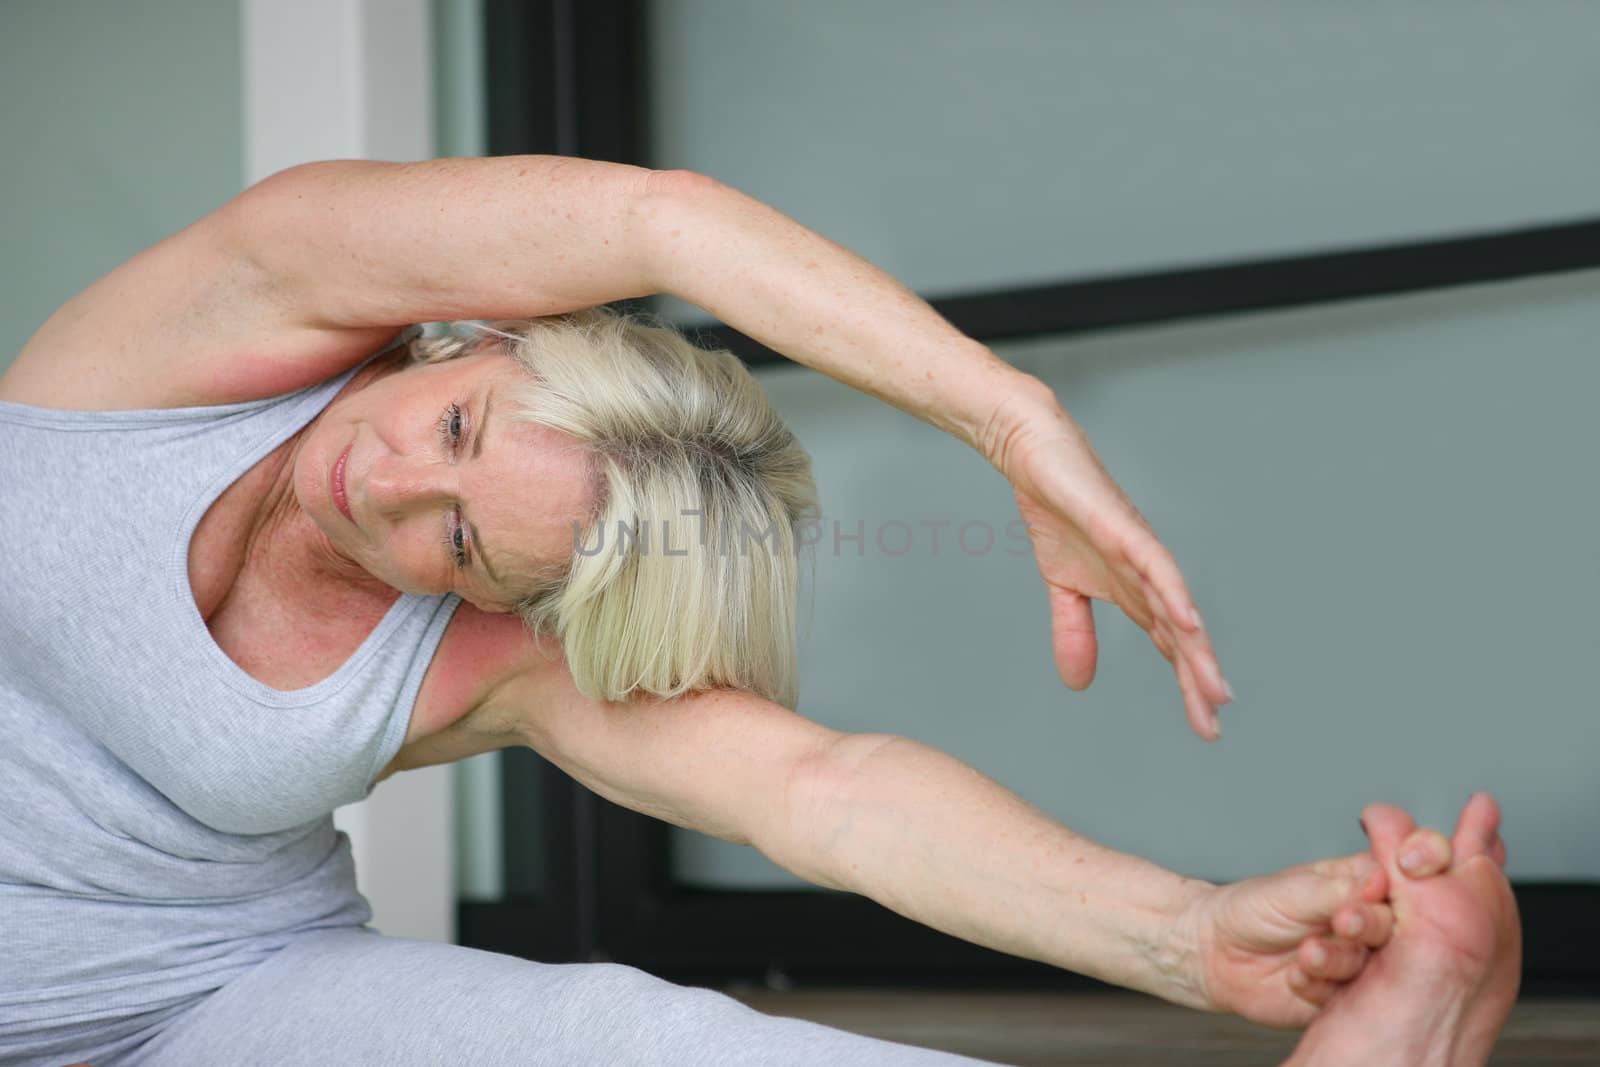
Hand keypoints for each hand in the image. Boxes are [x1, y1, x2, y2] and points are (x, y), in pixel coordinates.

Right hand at [980, 382, 1230, 737]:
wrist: (1035, 456)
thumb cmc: (1057, 512)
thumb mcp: (1061, 586)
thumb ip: (1074, 631)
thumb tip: (1079, 683)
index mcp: (1134, 591)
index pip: (1169, 646)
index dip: (1187, 685)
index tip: (1205, 725)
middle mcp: (1147, 575)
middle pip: (1180, 636)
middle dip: (1197, 680)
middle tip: (1214, 722)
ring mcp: (1139, 551)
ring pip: (1175, 606)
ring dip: (1195, 648)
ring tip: (1212, 687)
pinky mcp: (1123, 528)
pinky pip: (1155, 565)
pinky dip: (1173, 594)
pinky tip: (1188, 622)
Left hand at [1175, 852, 1398, 1028]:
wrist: (1215, 952)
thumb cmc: (1251, 909)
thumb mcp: (1293, 891)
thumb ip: (1339, 889)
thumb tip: (1382, 875)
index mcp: (1362, 884)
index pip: (1407, 875)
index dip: (1416, 871)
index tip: (1398, 874)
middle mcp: (1371, 924)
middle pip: (1402, 925)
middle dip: (1371, 924)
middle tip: (1344, 924)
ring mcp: (1363, 961)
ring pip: (1379, 966)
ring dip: (1340, 960)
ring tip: (1306, 954)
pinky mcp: (1348, 998)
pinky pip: (1351, 999)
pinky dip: (1321, 987)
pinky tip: (1295, 977)